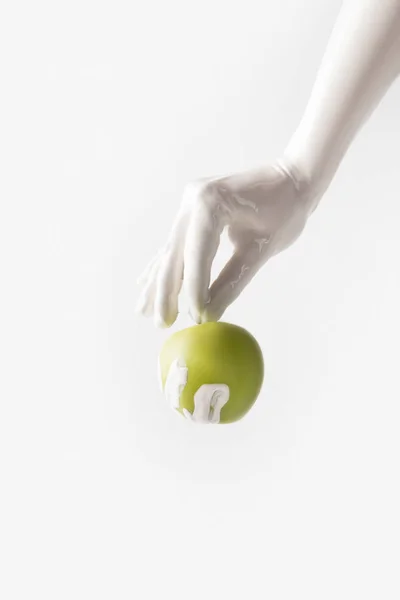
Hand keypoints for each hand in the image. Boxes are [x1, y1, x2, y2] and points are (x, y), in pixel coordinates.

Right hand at [136, 160, 315, 326]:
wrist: (292, 178)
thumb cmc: (285, 211)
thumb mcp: (262, 249)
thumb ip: (233, 281)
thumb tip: (210, 315)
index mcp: (211, 202)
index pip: (197, 253)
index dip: (193, 288)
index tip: (194, 317)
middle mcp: (192, 199)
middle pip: (175, 253)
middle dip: (167, 291)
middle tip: (162, 324)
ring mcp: (188, 202)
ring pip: (170, 250)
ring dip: (159, 282)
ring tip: (143, 311)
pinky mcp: (190, 209)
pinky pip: (175, 243)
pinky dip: (164, 265)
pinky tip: (145, 284)